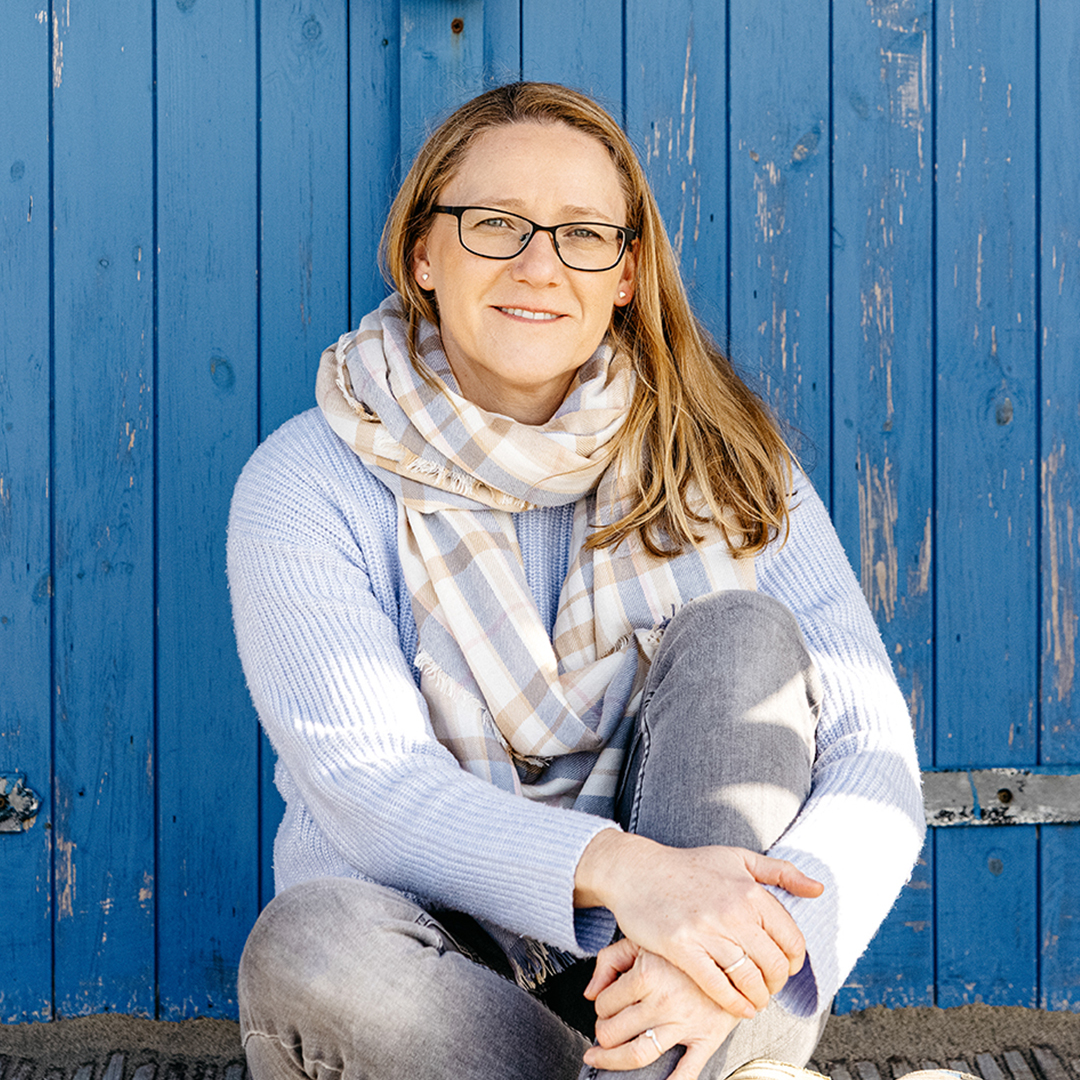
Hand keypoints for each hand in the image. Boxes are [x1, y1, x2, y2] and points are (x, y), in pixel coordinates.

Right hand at [574, 831, 822, 1015]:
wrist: (637, 871)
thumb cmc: (688, 865)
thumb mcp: (737, 858)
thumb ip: (781, 872)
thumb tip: (818, 890)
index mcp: (750, 890)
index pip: (791, 939)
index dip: (794, 961)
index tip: (785, 967)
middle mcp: (732, 910)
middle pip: (773, 964)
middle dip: (777, 983)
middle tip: (770, 987)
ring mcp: (706, 930)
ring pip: (749, 978)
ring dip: (758, 998)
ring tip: (756, 1001)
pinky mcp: (681, 948)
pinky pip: (718, 986)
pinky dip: (734, 1004)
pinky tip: (740, 1008)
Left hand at [582, 938, 740, 1079]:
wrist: (734, 951)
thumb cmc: (683, 946)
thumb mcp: (642, 940)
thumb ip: (610, 960)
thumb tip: (590, 992)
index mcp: (646, 974)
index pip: (604, 1003)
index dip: (600, 1006)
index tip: (605, 1006)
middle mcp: (663, 1001)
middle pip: (614, 1032)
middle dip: (603, 1035)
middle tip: (604, 1032)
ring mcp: (685, 1023)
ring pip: (638, 1054)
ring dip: (614, 1061)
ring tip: (606, 1058)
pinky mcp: (707, 1038)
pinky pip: (687, 1072)